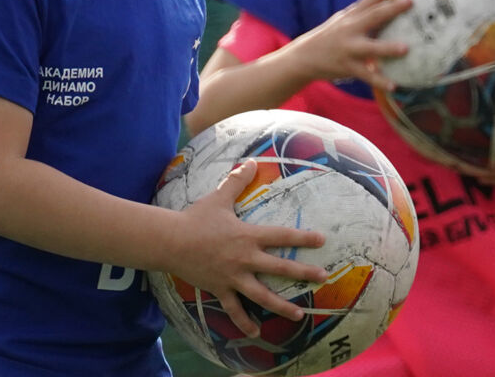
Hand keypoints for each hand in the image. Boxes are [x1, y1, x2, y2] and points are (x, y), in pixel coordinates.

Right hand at [175, 160, 327, 337]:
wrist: (171, 241)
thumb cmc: (196, 218)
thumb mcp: (219, 197)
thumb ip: (237, 181)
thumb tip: (251, 161)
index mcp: (248, 236)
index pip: (281, 237)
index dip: (303, 238)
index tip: (322, 240)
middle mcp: (245, 259)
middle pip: (279, 268)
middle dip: (303, 273)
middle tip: (323, 277)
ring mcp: (233, 277)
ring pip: (262, 295)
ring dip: (281, 306)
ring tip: (299, 315)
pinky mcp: (220, 289)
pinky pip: (234, 310)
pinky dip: (244, 322)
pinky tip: (255, 333)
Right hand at [286, 0, 412, 90]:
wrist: (304, 56)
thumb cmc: (330, 35)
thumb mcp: (344, 18)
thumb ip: (362, 7)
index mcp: (352, 15)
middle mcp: (350, 28)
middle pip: (373, 16)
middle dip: (392, 8)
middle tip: (411, 1)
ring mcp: (348, 48)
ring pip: (369, 47)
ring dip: (387, 48)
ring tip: (405, 48)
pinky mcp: (347, 67)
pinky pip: (365, 75)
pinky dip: (379, 80)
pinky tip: (394, 85)